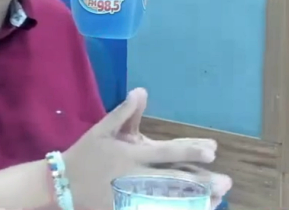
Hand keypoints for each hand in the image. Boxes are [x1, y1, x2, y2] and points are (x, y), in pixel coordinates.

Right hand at [62, 88, 231, 209]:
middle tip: (225, 183)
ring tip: (216, 201)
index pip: (165, 151)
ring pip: (169, 201)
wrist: (62, 184)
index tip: (212, 150)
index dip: (189, 150)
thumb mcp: (101, 130)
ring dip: (193, 201)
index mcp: (131, 153)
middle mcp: (135, 176)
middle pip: (173, 180)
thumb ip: (123, 112)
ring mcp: (132, 196)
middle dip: (200, 181)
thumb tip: (141, 91)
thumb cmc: (85, 153)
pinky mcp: (126, 209)